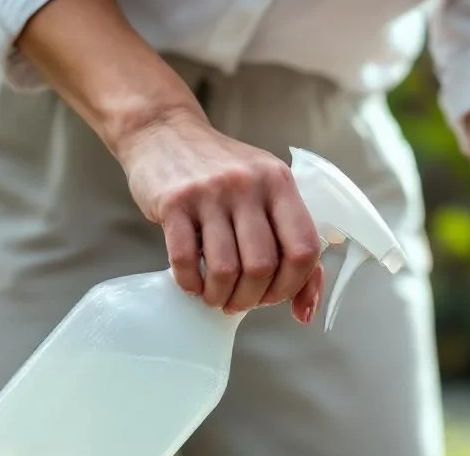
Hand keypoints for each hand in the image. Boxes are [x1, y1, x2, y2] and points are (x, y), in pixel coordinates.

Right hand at [116, 108, 323, 322]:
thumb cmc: (222, 172)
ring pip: (225, 269)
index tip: (274, 296)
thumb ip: (292, 244)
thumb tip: (305, 311)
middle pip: (263, 266)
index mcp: (281, 183)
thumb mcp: (266, 192)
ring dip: (220, 296)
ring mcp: (210, 192)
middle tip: (239, 302)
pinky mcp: (173, 202)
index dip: (292, 286)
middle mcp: (249, 184)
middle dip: (252, 298)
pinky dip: (190, 284)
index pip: (304, 250)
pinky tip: (193, 283)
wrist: (164, 131)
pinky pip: (185, 260)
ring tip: (216, 297)